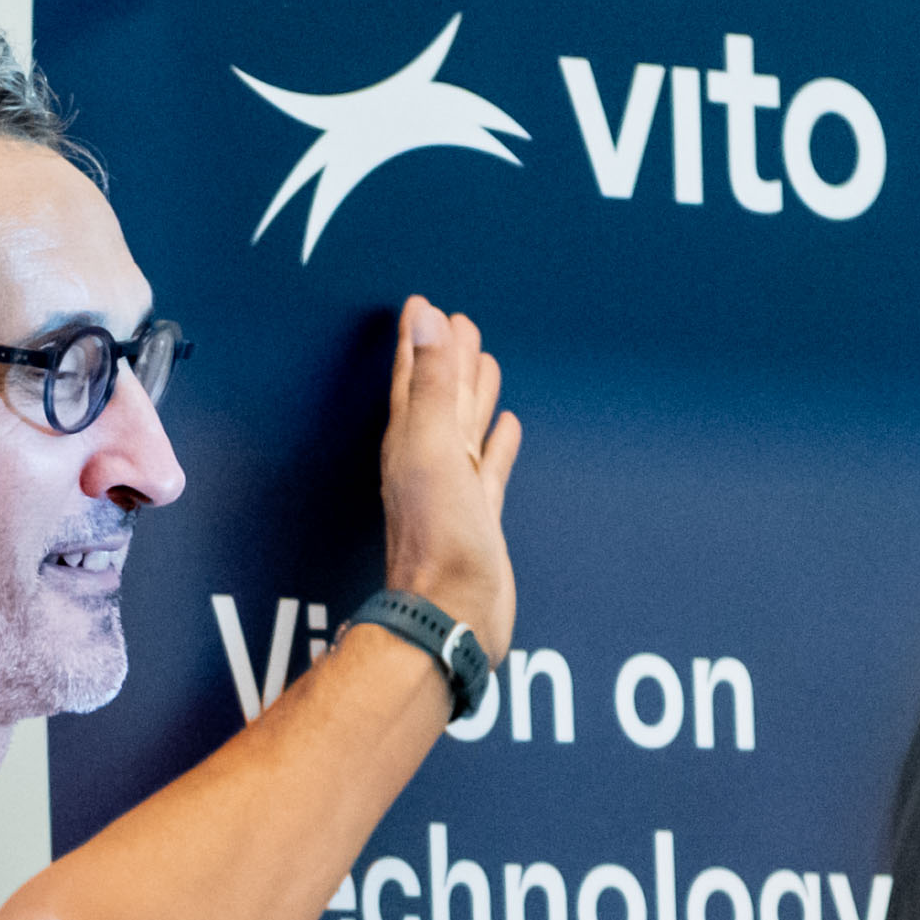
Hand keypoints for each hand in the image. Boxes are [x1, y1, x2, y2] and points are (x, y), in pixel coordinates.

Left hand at [374, 295, 521, 653]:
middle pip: (442, 395)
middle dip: (449, 358)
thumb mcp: (435, 448)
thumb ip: (434, 384)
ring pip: (466, 426)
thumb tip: (426, 318)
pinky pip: (488, 466)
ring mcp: (455, 489)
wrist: (451, 615)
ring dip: (474, 394)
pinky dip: (497, 443)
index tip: (422, 304)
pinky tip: (507, 427)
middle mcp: (429, 460)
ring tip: (485, 362)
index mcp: (413, 440)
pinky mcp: (479, 516)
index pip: (415, 377)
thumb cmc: (438, 541)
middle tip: (460, 322)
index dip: (419, 340)